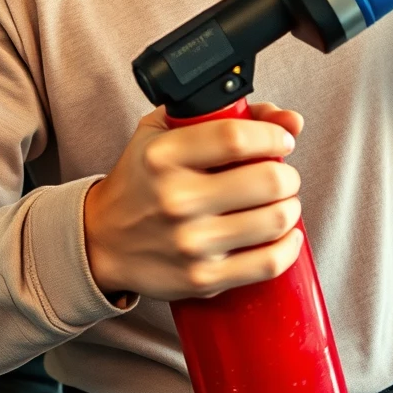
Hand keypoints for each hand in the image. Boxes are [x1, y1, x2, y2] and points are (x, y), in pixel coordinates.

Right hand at [84, 102, 303, 301]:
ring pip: (274, 220)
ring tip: (280, 201)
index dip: (272, 134)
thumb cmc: (140, 179)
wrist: (102, 239)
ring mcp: (190, 242)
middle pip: (266, 180)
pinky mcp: (203, 278)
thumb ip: (223, 114)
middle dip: (286, 173)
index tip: (281, 138)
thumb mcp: (163, 132)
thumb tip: (290, 120)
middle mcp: (176, 198)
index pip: (236, 137)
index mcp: (162, 156)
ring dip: (289, 206)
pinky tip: (284, 233)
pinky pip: (268, 263)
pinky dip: (288, 245)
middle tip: (281, 173)